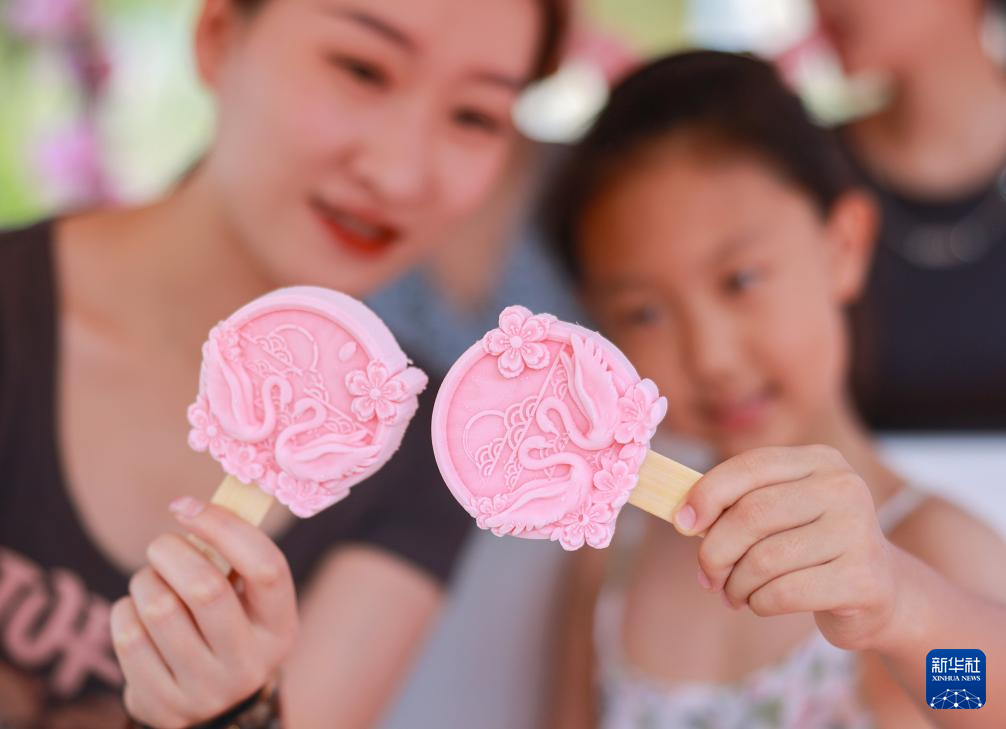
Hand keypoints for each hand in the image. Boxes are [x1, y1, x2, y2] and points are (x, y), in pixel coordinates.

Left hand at [110, 497, 297, 727]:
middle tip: (163, 544)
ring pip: (159, 608)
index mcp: (280, 627)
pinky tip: (138, 613)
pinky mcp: (163, 704)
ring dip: (145, 580)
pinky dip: (125, 610)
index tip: (188, 507)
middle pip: (205, 588)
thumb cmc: (227, 628)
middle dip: (171, 551)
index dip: (225, 526)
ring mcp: (206, 688)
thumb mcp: (248, 602)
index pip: (266, 567)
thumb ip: (233, 559)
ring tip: (151, 581)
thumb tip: (193, 505)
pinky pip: (129, 636)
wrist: (211, 707)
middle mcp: (249, 662)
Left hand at [674, 445, 898, 650]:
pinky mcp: (863, 580)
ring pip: (764, 559)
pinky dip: (758, 602)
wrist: (879, 592)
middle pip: (752, 514)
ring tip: (734, 593)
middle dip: (715, 550)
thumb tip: (684, 516)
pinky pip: (784, 593)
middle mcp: (844, 488)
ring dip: (736, 583)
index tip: (681, 523)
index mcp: (819, 461)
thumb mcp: (781, 512)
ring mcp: (858, 532)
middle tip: (707, 574)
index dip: (707, 494)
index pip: (749, 467)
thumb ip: (737, 504)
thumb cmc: (811, 547)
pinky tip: (759, 603)